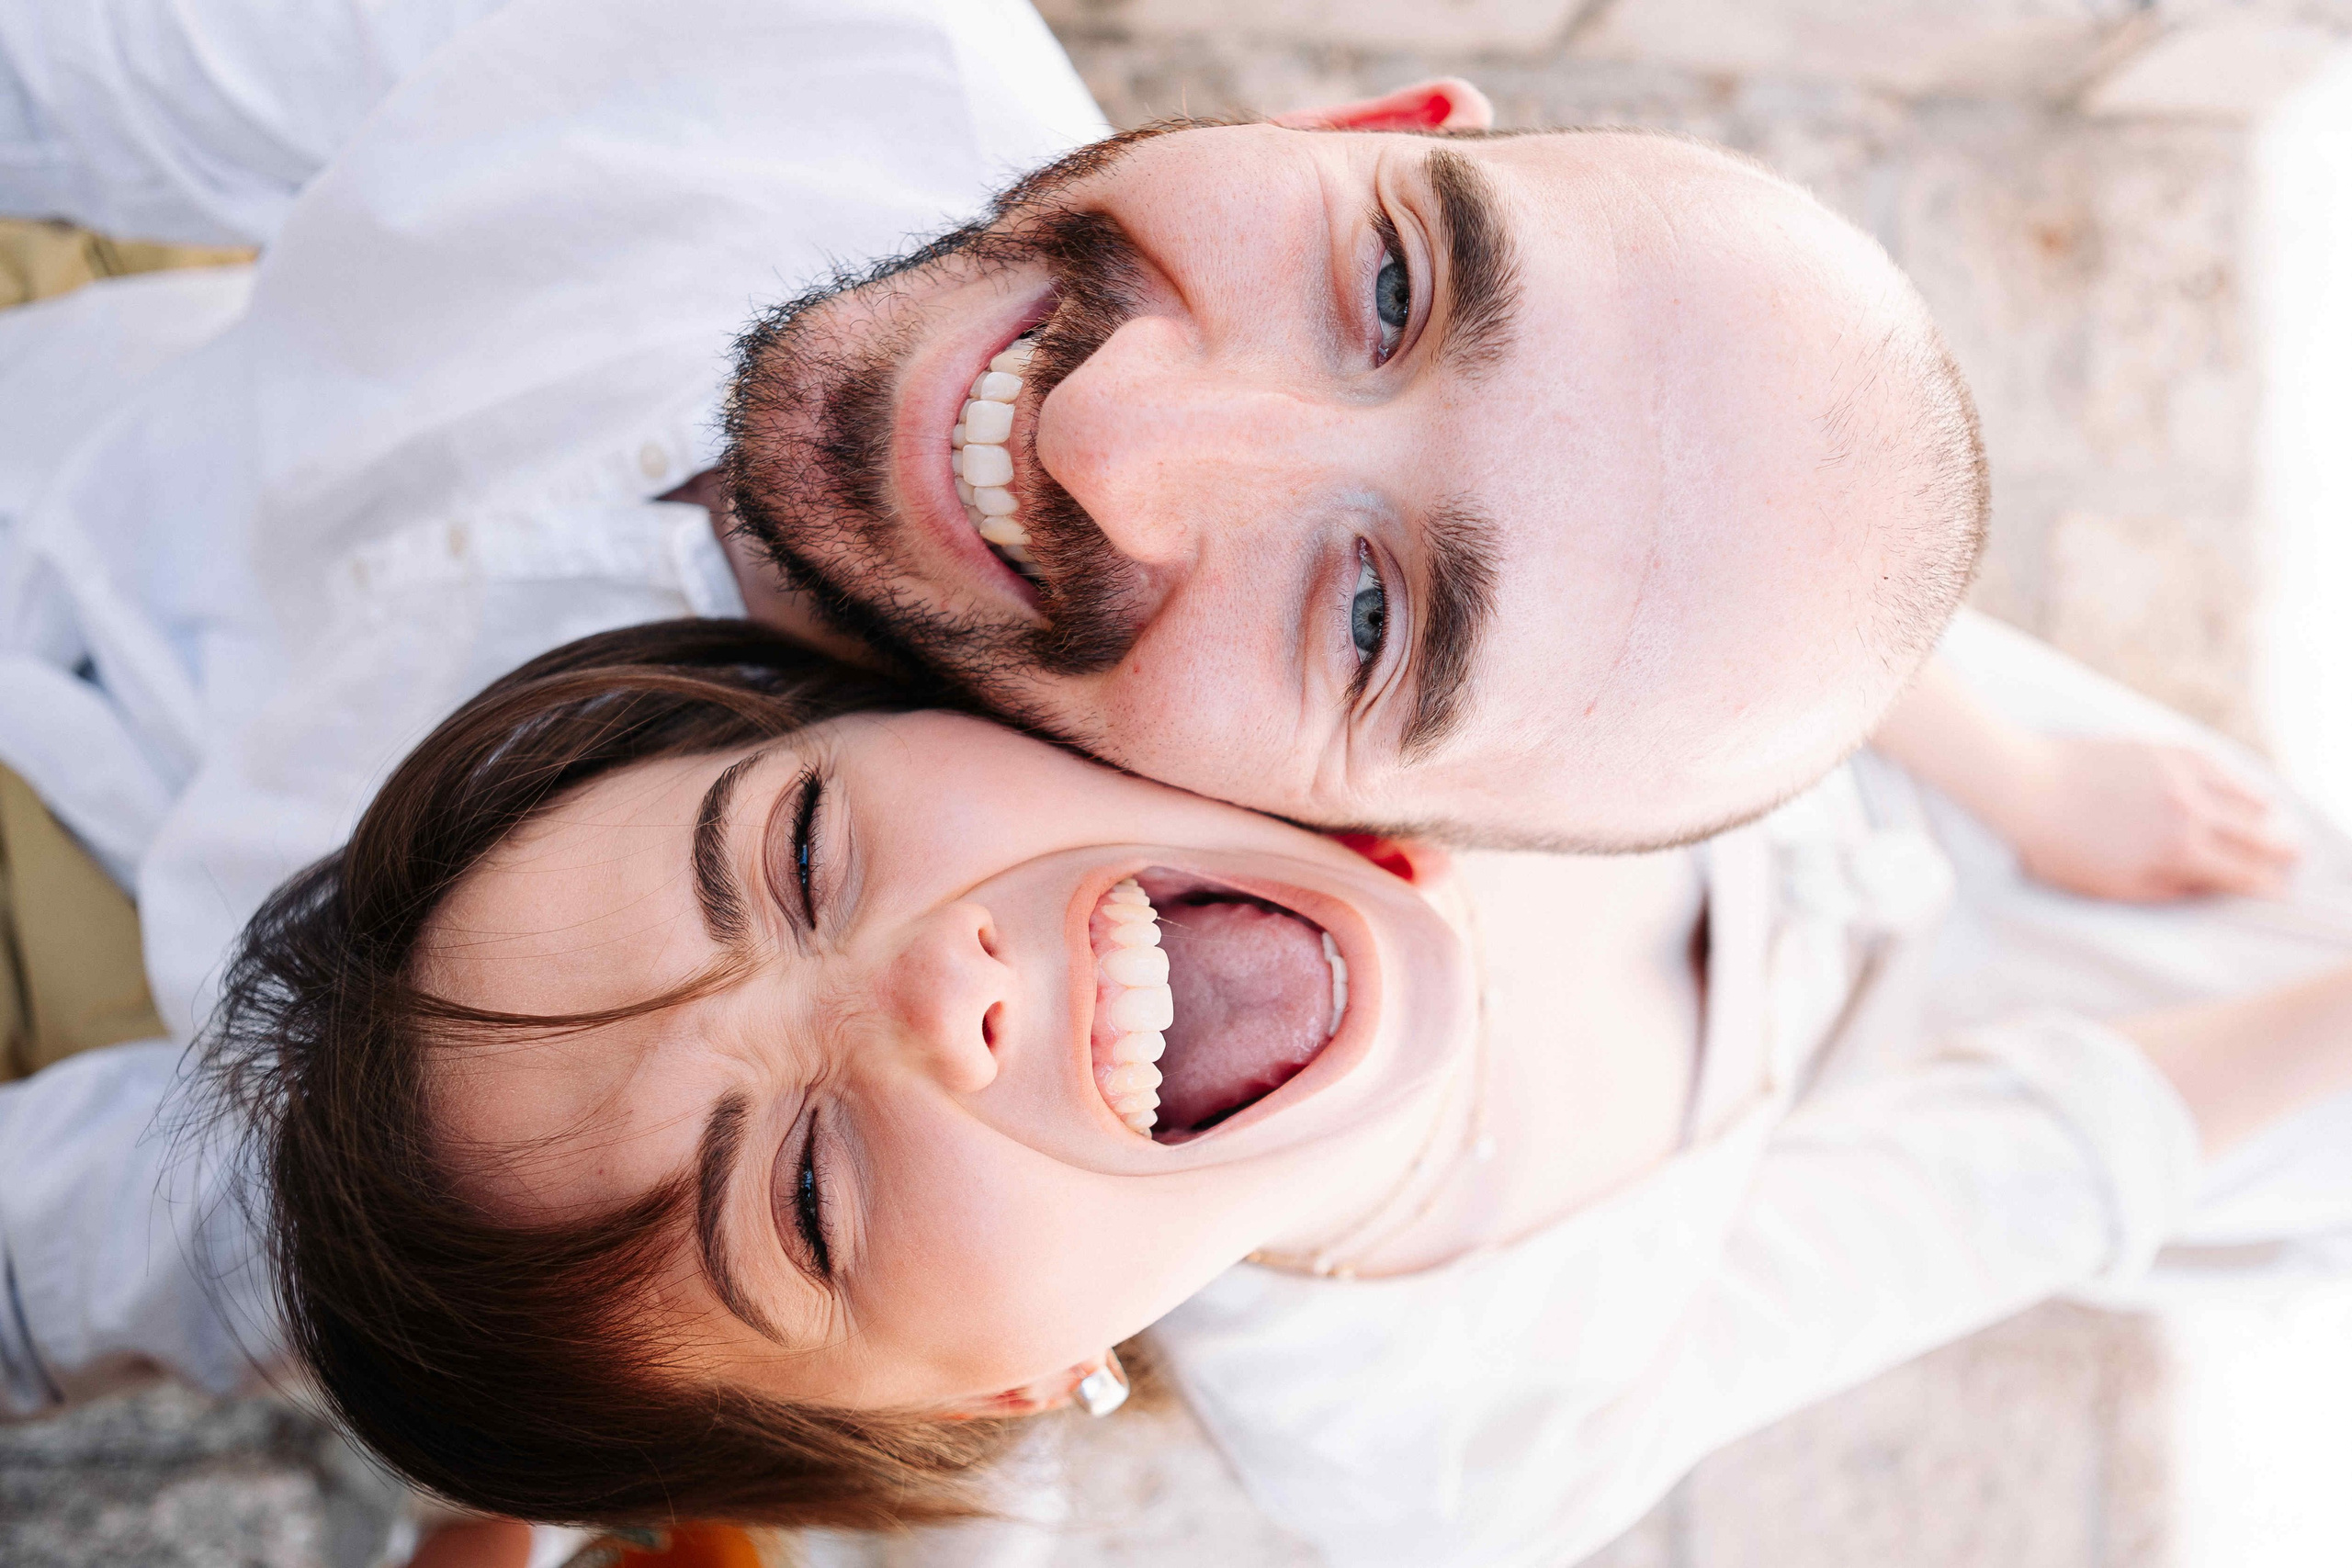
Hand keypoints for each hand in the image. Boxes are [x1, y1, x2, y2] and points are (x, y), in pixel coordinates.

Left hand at [2002, 735, 2300, 901]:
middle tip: (2293, 858)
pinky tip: (2244, 788)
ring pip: (2244, 797)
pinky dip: (2239, 782)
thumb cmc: (2059, 846)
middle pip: (2257, 835)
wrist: (2025, 785)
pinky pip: (2218, 766)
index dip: (2266, 886)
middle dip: (2280, 851)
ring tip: (2274, 825)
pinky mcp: (2165, 751)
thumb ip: (2168, 890)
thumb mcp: (2113, 887)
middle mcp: (2190, 812)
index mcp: (2178, 851)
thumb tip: (2208, 889)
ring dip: (2265, 815)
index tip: (2278, 892)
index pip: (2242, 874)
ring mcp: (2181, 777)